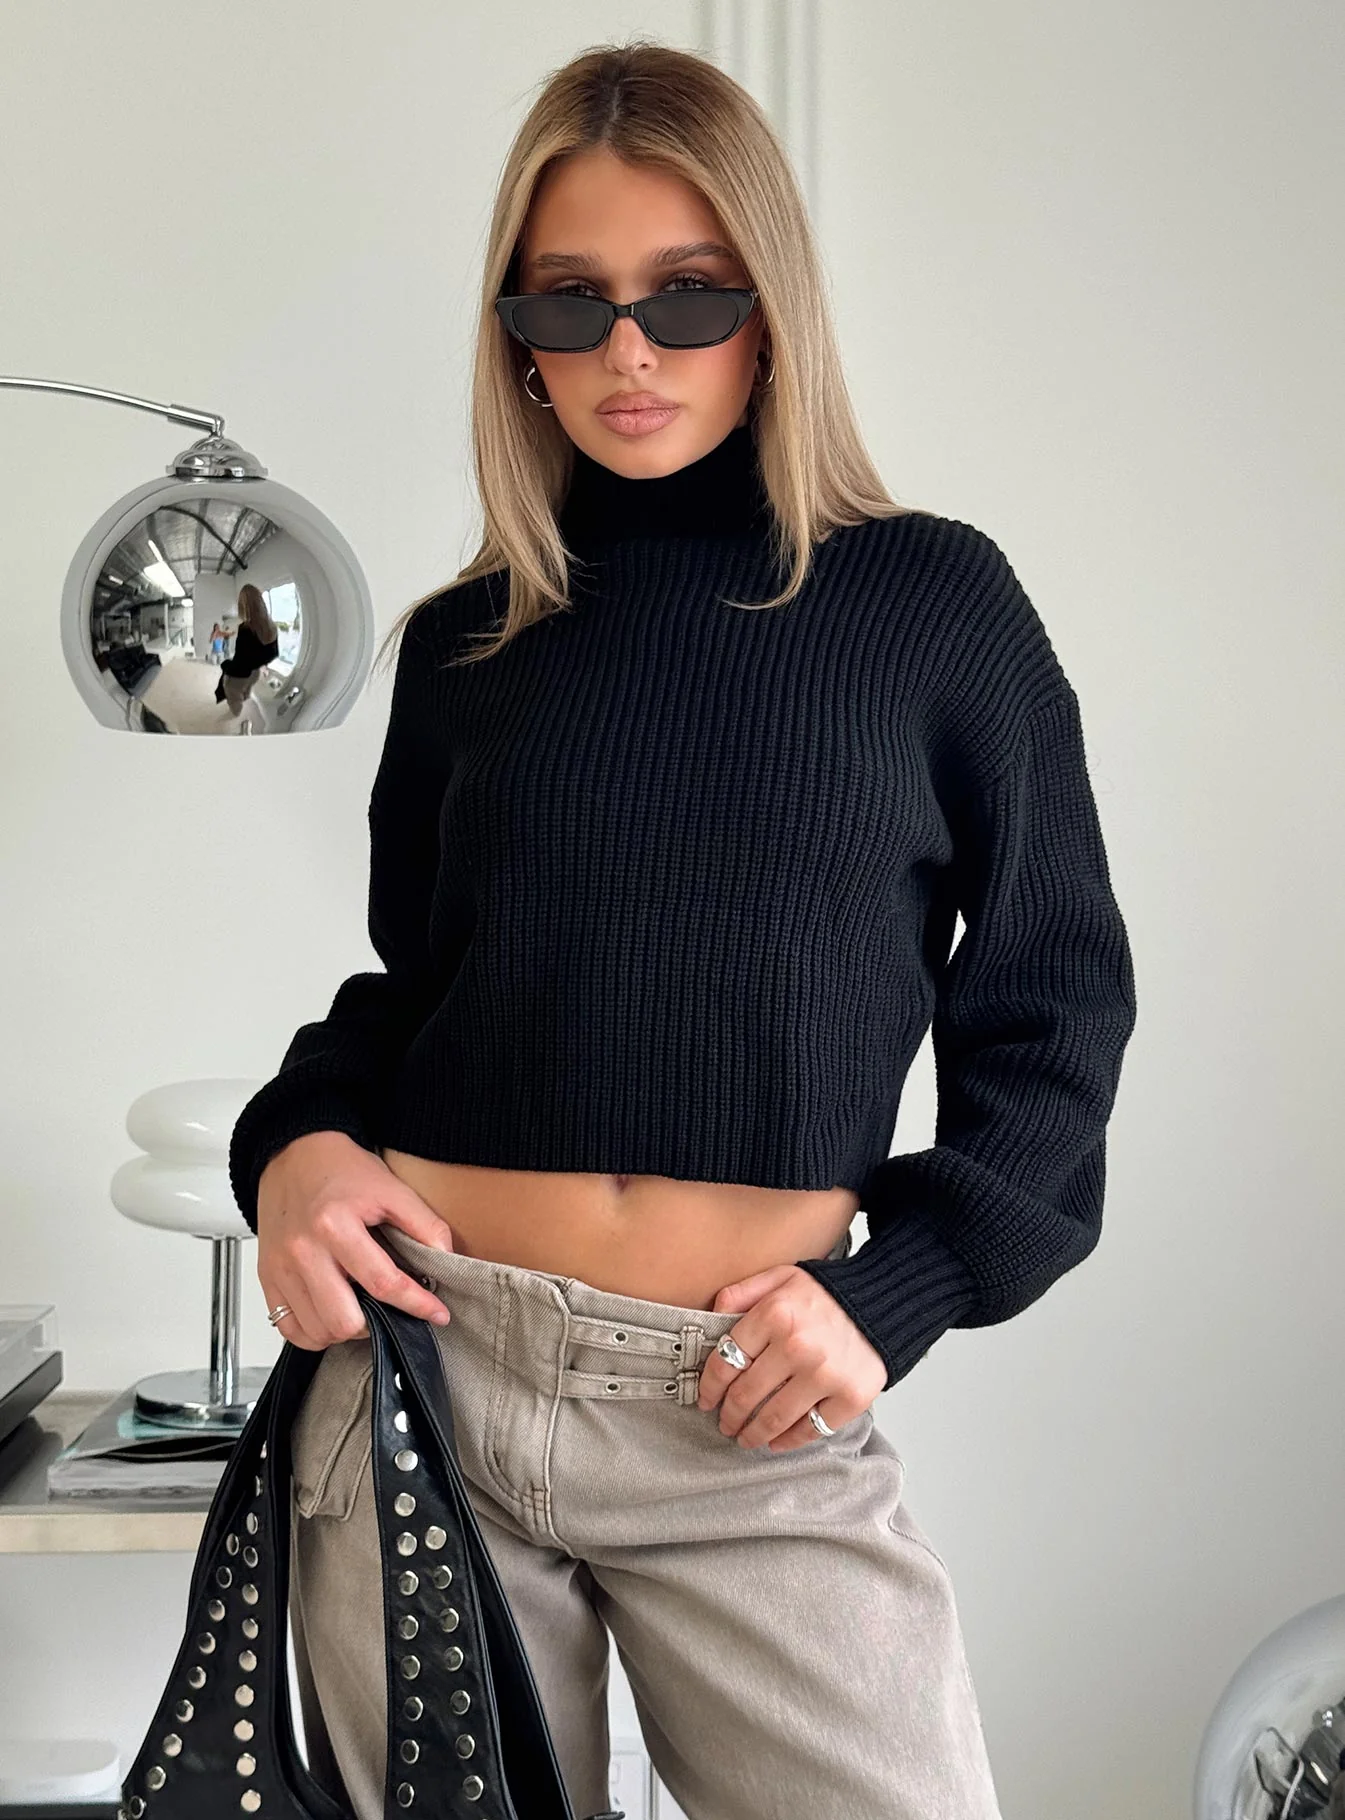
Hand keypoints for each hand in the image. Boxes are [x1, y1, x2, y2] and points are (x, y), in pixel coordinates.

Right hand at [255, 1131, 457, 1350]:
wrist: (294, 1155)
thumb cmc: (342, 1171)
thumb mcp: (391, 1188)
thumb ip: (424, 1224)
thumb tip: (447, 1260)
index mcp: (335, 1224)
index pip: (383, 1282)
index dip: (417, 1304)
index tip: (437, 1314)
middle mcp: (302, 1250)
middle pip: (344, 1320)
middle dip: (376, 1324)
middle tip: (388, 1309)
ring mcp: (280, 1267)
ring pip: (318, 1331)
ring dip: (346, 1330)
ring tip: (361, 1308)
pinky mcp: (267, 1277)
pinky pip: (290, 1329)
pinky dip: (315, 1333)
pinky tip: (332, 1315)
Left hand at [695, 1263, 885, 1451]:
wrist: (882, 1303)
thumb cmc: (826, 1294)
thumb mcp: (779, 1277)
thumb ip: (741, 1293)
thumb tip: (710, 1317)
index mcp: (774, 1314)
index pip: (726, 1362)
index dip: (710, 1388)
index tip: (706, 1400)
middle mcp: (797, 1346)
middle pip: (746, 1395)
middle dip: (729, 1415)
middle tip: (725, 1423)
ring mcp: (825, 1375)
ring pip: (774, 1418)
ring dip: (753, 1434)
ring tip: (746, 1437)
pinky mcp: (850, 1397)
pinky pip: (811, 1429)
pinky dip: (789, 1441)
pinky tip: (777, 1442)